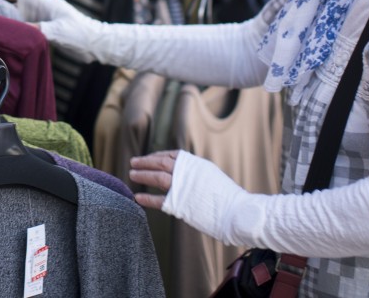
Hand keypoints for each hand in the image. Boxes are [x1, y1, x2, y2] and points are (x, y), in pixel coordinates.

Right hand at [0, 0, 102, 63]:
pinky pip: (30, 29)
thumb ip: (38, 29)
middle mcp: (46, 11)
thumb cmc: (80, 34)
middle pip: (22, 5)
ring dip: (13, 21)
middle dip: (7, 7)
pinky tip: (13, 37)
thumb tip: (18, 29)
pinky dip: (21, 31)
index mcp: (48, 4)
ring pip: (25, 18)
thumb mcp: (57, 31)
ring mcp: (47, 21)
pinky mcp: (49, 32)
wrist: (96, 45)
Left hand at [132, 150, 249, 245]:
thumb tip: (185, 172)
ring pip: (156, 177)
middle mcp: (187, 171)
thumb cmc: (227, 197)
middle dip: (144, 162)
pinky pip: (158, 200)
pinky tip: (137, 197)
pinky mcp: (179, 204)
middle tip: (133, 162)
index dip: (156, 156)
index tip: (147, 158)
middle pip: (160, 163)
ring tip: (132, 174)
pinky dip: (146, 198)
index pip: (170, 155)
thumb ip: (195, 172)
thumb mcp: (211, 175)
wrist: (237, 212)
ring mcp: (182, 187)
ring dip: (142, 175)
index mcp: (194, 163)